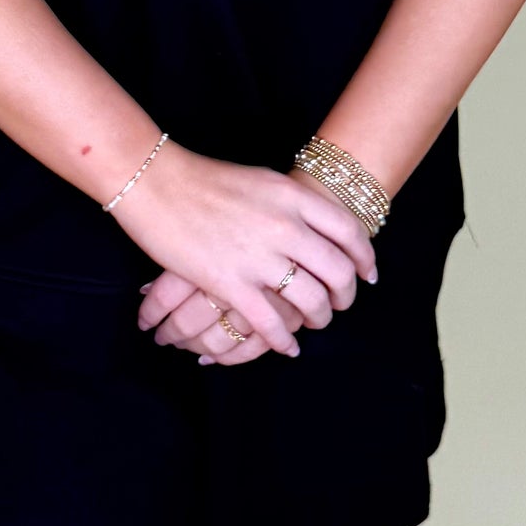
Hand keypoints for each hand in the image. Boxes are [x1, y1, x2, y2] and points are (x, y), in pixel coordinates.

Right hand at [111, 145, 376, 360]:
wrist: (158, 183)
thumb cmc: (207, 179)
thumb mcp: (262, 180)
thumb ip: (292, 204)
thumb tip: (317, 228)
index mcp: (292, 195)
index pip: (347, 231)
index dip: (364, 257)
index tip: (368, 274)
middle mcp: (283, 225)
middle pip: (336, 271)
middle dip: (345, 294)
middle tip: (342, 303)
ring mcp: (258, 256)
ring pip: (310, 301)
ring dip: (318, 318)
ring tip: (315, 322)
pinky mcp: (230, 283)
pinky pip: (271, 323)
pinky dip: (284, 340)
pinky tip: (287, 346)